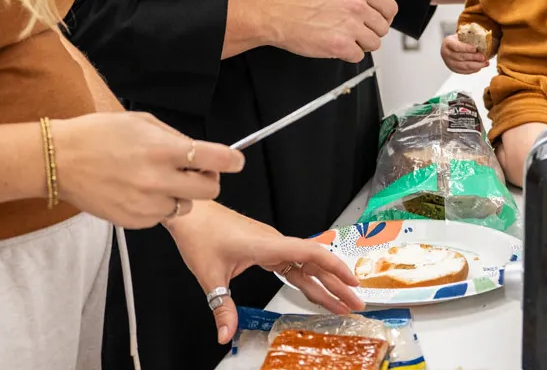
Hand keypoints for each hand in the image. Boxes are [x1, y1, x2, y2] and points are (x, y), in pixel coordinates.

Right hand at [52, 113, 243, 227]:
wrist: (60, 160)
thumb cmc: (97, 134)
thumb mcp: (140, 121)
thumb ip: (173, 137)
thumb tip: (197, 149)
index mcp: (163, 149)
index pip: (215, 159)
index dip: (232, 160)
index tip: (236, 161)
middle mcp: (159, 179)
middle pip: (210, 189)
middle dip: (208, 180)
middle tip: (196, 171)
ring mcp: (147, 204)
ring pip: (186, 206)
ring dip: (181, 194)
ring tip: (158, 180)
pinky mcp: (135, 221)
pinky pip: (162, 216)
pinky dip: (158, 206)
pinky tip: (139, 191)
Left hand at [167, 201, 363, 344]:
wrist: (190, 212)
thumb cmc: (200, 233)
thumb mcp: (210, 275)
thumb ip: (222, 307)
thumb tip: (225, 335)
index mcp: (267, 245)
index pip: (311, 253)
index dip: (334, 267)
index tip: (353, 282)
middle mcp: (274, 242)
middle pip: (314, 262)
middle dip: (337, 284)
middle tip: (356, 303)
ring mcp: (271, 244)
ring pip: (305, 264)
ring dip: (324, 283)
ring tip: (341, 303)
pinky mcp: (265, 247)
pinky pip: (292, 264)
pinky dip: (306, 278)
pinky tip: (313, 291)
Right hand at [239, 0, 397, 62]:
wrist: (276, 15)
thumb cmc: (297, 2)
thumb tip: (370, 12)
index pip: (389, 7)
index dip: (383, 18)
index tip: (376, 23)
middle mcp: (357, 6)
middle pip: (383, 28)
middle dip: (370, 33)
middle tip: (354, 33)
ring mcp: (350, 26)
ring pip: (373, 44)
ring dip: (360, 45)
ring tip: (343, 40)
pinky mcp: (341, 46)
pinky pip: (358, 56)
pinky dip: (348, 55)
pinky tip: (335, 47)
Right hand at [441, 34, 488, 73]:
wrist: (451, 47)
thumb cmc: (458, 40)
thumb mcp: (461, 35)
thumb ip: (469, 36)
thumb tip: (482, 37)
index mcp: (448, 43)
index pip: (456, 47)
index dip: (466, 48)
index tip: (475, 49)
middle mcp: (446, 54)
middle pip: (461, 57)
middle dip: (473, 57)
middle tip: (483, 57)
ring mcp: (449, 63)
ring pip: (463, 66)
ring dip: (476, 65)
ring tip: (485, 63)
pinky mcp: (454, 69)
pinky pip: (465, 71)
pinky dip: (473, 70)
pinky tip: (480, 66)